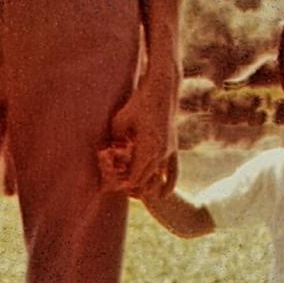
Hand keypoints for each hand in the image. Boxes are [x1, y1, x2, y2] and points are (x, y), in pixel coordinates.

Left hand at [108, 61, 178, 192]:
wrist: (162, 92)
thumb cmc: (139, 104)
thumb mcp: (119, 121)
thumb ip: (114, 141)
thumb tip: (109, 154)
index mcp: (147, 148)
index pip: (133, 178)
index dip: (122, 183)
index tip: (111, 182)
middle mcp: (161, 153)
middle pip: (144, 180)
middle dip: (130, 185)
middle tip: (117, 183)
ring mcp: (169, 151)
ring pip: (158, 179)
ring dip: (146, 185)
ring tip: (134, 185)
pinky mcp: (174, 148)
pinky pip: (173, 173)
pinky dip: (166, 183)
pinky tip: (160, 190)